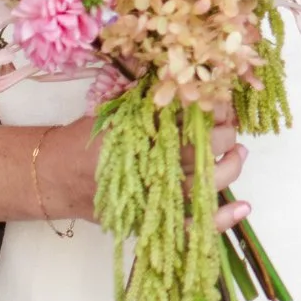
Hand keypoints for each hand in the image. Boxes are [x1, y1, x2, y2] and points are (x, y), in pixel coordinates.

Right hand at [34, 114, 249, 232]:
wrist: (56, 176)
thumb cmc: (87, 139)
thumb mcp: (114, 110)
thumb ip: (146, 97)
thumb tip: (183, 75)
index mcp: (139, 135)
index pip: (187, 120)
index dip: (212, 110)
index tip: (221, 99)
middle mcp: (150, 167)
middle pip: (202, 152)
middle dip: (224, 135)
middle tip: (229, 125)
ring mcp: (154, 198)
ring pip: (205, 186)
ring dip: (231, 167)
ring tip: (240, 152)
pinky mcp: (153, 220)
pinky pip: (193, 225)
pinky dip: (222, 218)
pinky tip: (244, 206)